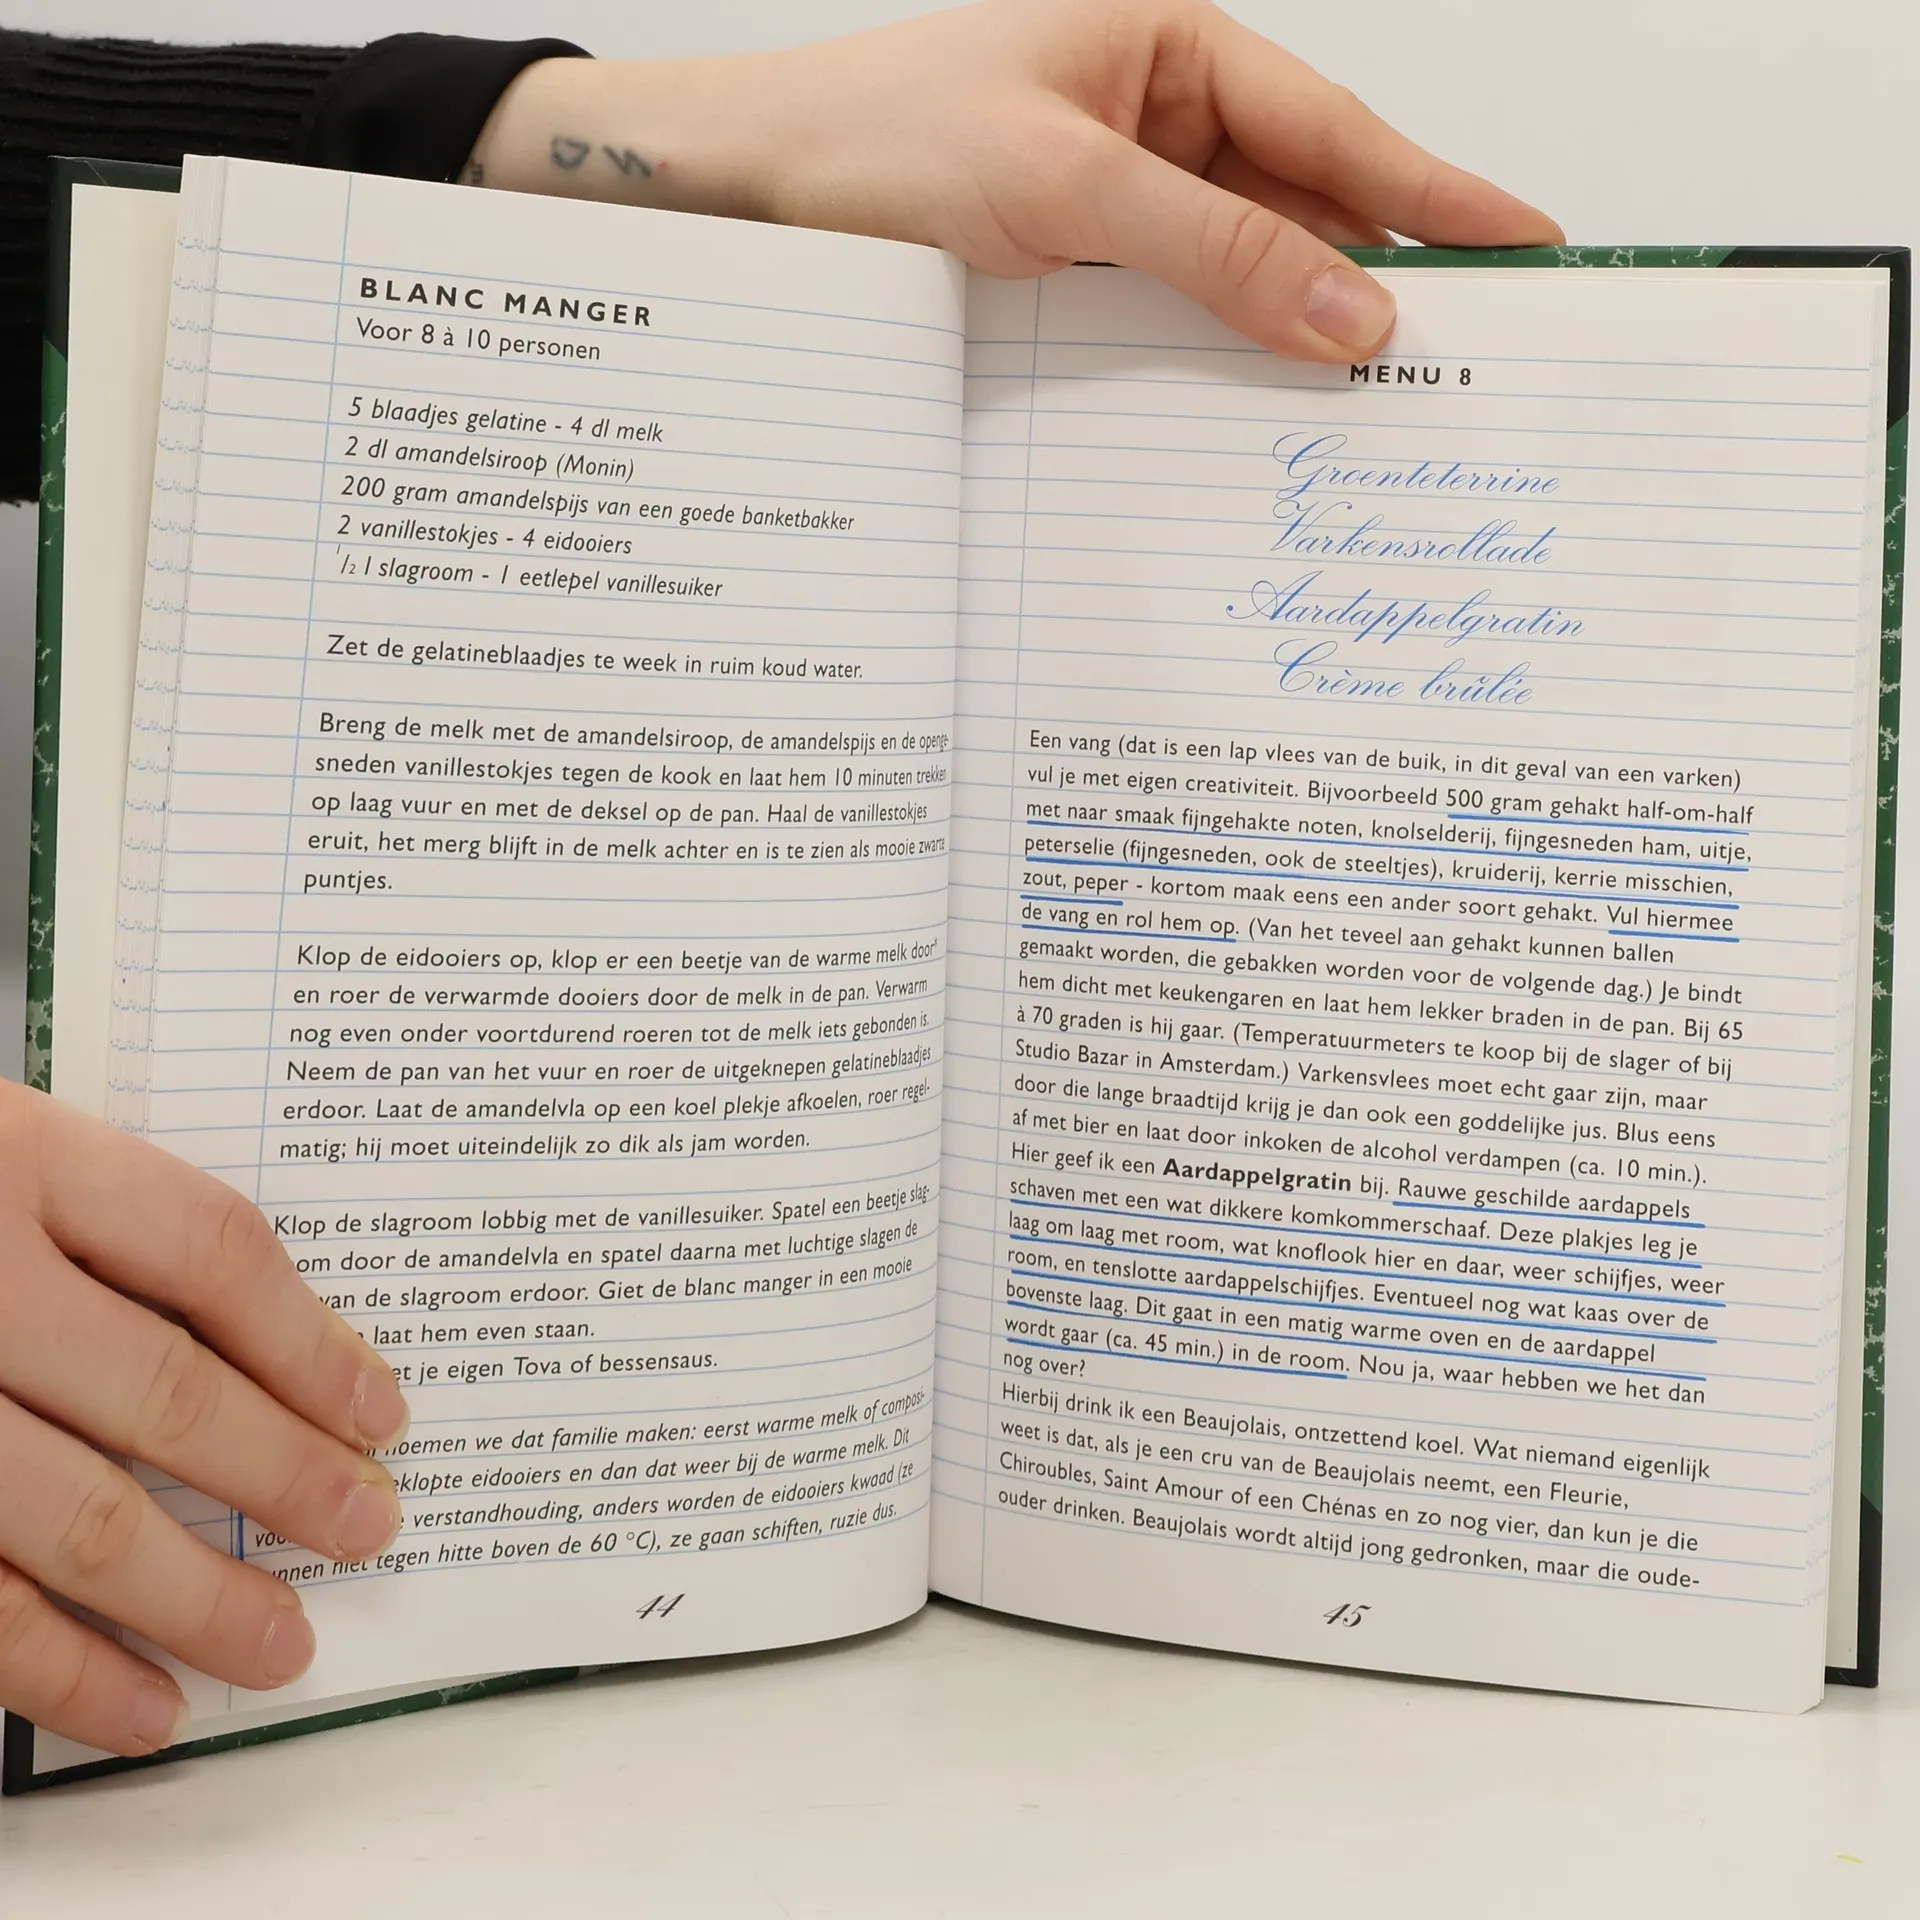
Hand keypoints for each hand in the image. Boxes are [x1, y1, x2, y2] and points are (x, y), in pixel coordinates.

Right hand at [0, 1084, 407, 1755]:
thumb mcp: (5, 1144)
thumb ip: (111, 1225)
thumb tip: (286, 1352)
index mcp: (20, 1162)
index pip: (208, 1252)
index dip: (308, 1342)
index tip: (379, 1414)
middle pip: (162, 1390)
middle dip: (282, 1476)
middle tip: (366, 1528)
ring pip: (74, 1519)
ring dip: (194, 1599)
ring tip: (280, 1645)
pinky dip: (61, 1673)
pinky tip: (141, 1707)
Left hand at [468, 0, 1560, 359]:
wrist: (739, 197)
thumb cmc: (871, 142)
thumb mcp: (1063, 186)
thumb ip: (1217, 250)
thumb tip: (1350, 311)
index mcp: (1168, 46)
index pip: (1335, 124)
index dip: (1437, 190)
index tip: (1530, 244)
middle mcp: (1152, 118)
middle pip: (1306, 202)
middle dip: (1383, 276)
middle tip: (1475, 356)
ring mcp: (1115, 200)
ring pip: (1246, 270)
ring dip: (1302, 332)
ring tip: (1390, 406)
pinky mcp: (1075, 272)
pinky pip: (1177, 315)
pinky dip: (1223, 359)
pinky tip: (1267, 408)